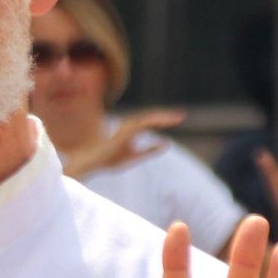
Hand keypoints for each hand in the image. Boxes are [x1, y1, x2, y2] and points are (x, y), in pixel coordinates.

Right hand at [61, 109, 182, 178]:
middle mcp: (130, 125)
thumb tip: (167, 144)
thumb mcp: (135, 156)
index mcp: (133, 129)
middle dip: (167, 116)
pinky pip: (142, 124)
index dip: (165, 119)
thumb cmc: (111, 159)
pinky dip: (153, 121)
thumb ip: (150, 150)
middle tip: (182, 116)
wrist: (94, 161)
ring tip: (176, 118)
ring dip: (162, 117)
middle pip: (152, 117)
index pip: (152, 121)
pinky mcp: (125, 130)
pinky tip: (163, 121)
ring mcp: (127, 126)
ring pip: (148, 118)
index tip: (179, 118)